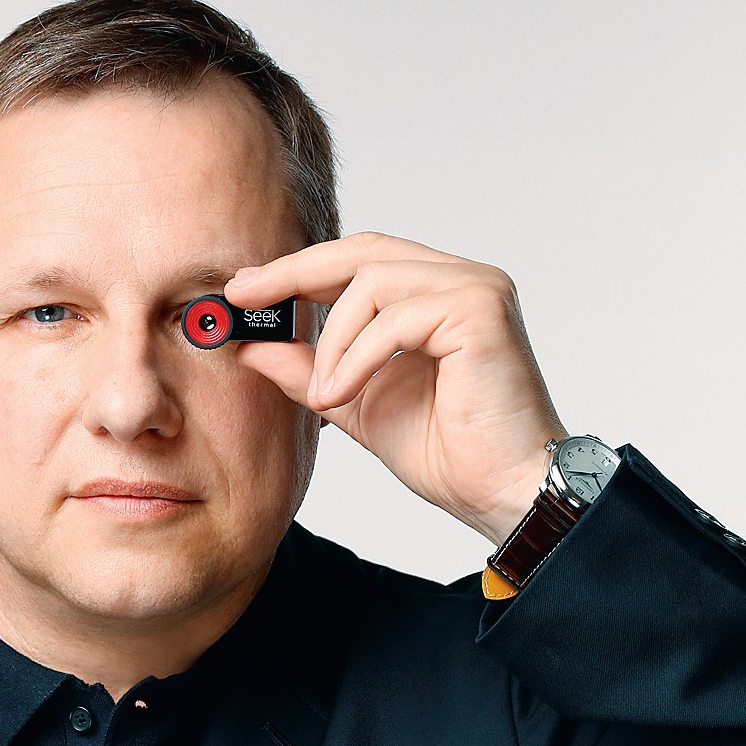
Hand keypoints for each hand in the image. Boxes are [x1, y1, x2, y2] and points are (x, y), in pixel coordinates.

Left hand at [224, 232, 566, 546]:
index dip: (298, 270)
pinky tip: (340, 396)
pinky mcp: (481, 312)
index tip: (244, 291)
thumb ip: (308, 370)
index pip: (358, 261)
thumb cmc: (448, 452)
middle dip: (294, 274)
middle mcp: (460, 280)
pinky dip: (355, 358)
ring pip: (371, 282)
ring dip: (330, 341)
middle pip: (362, 251)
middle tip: (244, 299)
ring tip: (322, 395)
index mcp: (435, 294)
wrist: (501, 493)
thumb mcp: (353, 403)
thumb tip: (249, 347)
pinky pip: (394, 319)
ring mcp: (476, 289)